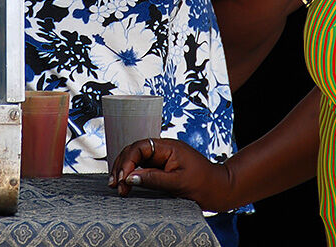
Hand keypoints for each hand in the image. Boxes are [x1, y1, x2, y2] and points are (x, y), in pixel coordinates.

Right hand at [107, 137, 233, 211]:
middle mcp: (162, 150)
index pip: (140, 147)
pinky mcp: (161, 168)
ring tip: (116, 187)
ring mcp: (161, 159)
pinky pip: (141, 168)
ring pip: (135, 160)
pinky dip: (131, 176)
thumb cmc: (205, 184)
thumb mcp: (179, 183)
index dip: (127, 161)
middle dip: (121, 166)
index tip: (122, 178)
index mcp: (168, 147)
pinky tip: (125, 185)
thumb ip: (154, 179)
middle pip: (134, 151)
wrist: (220, 189)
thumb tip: (130, 177)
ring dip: (124, 171)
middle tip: (115, 185)